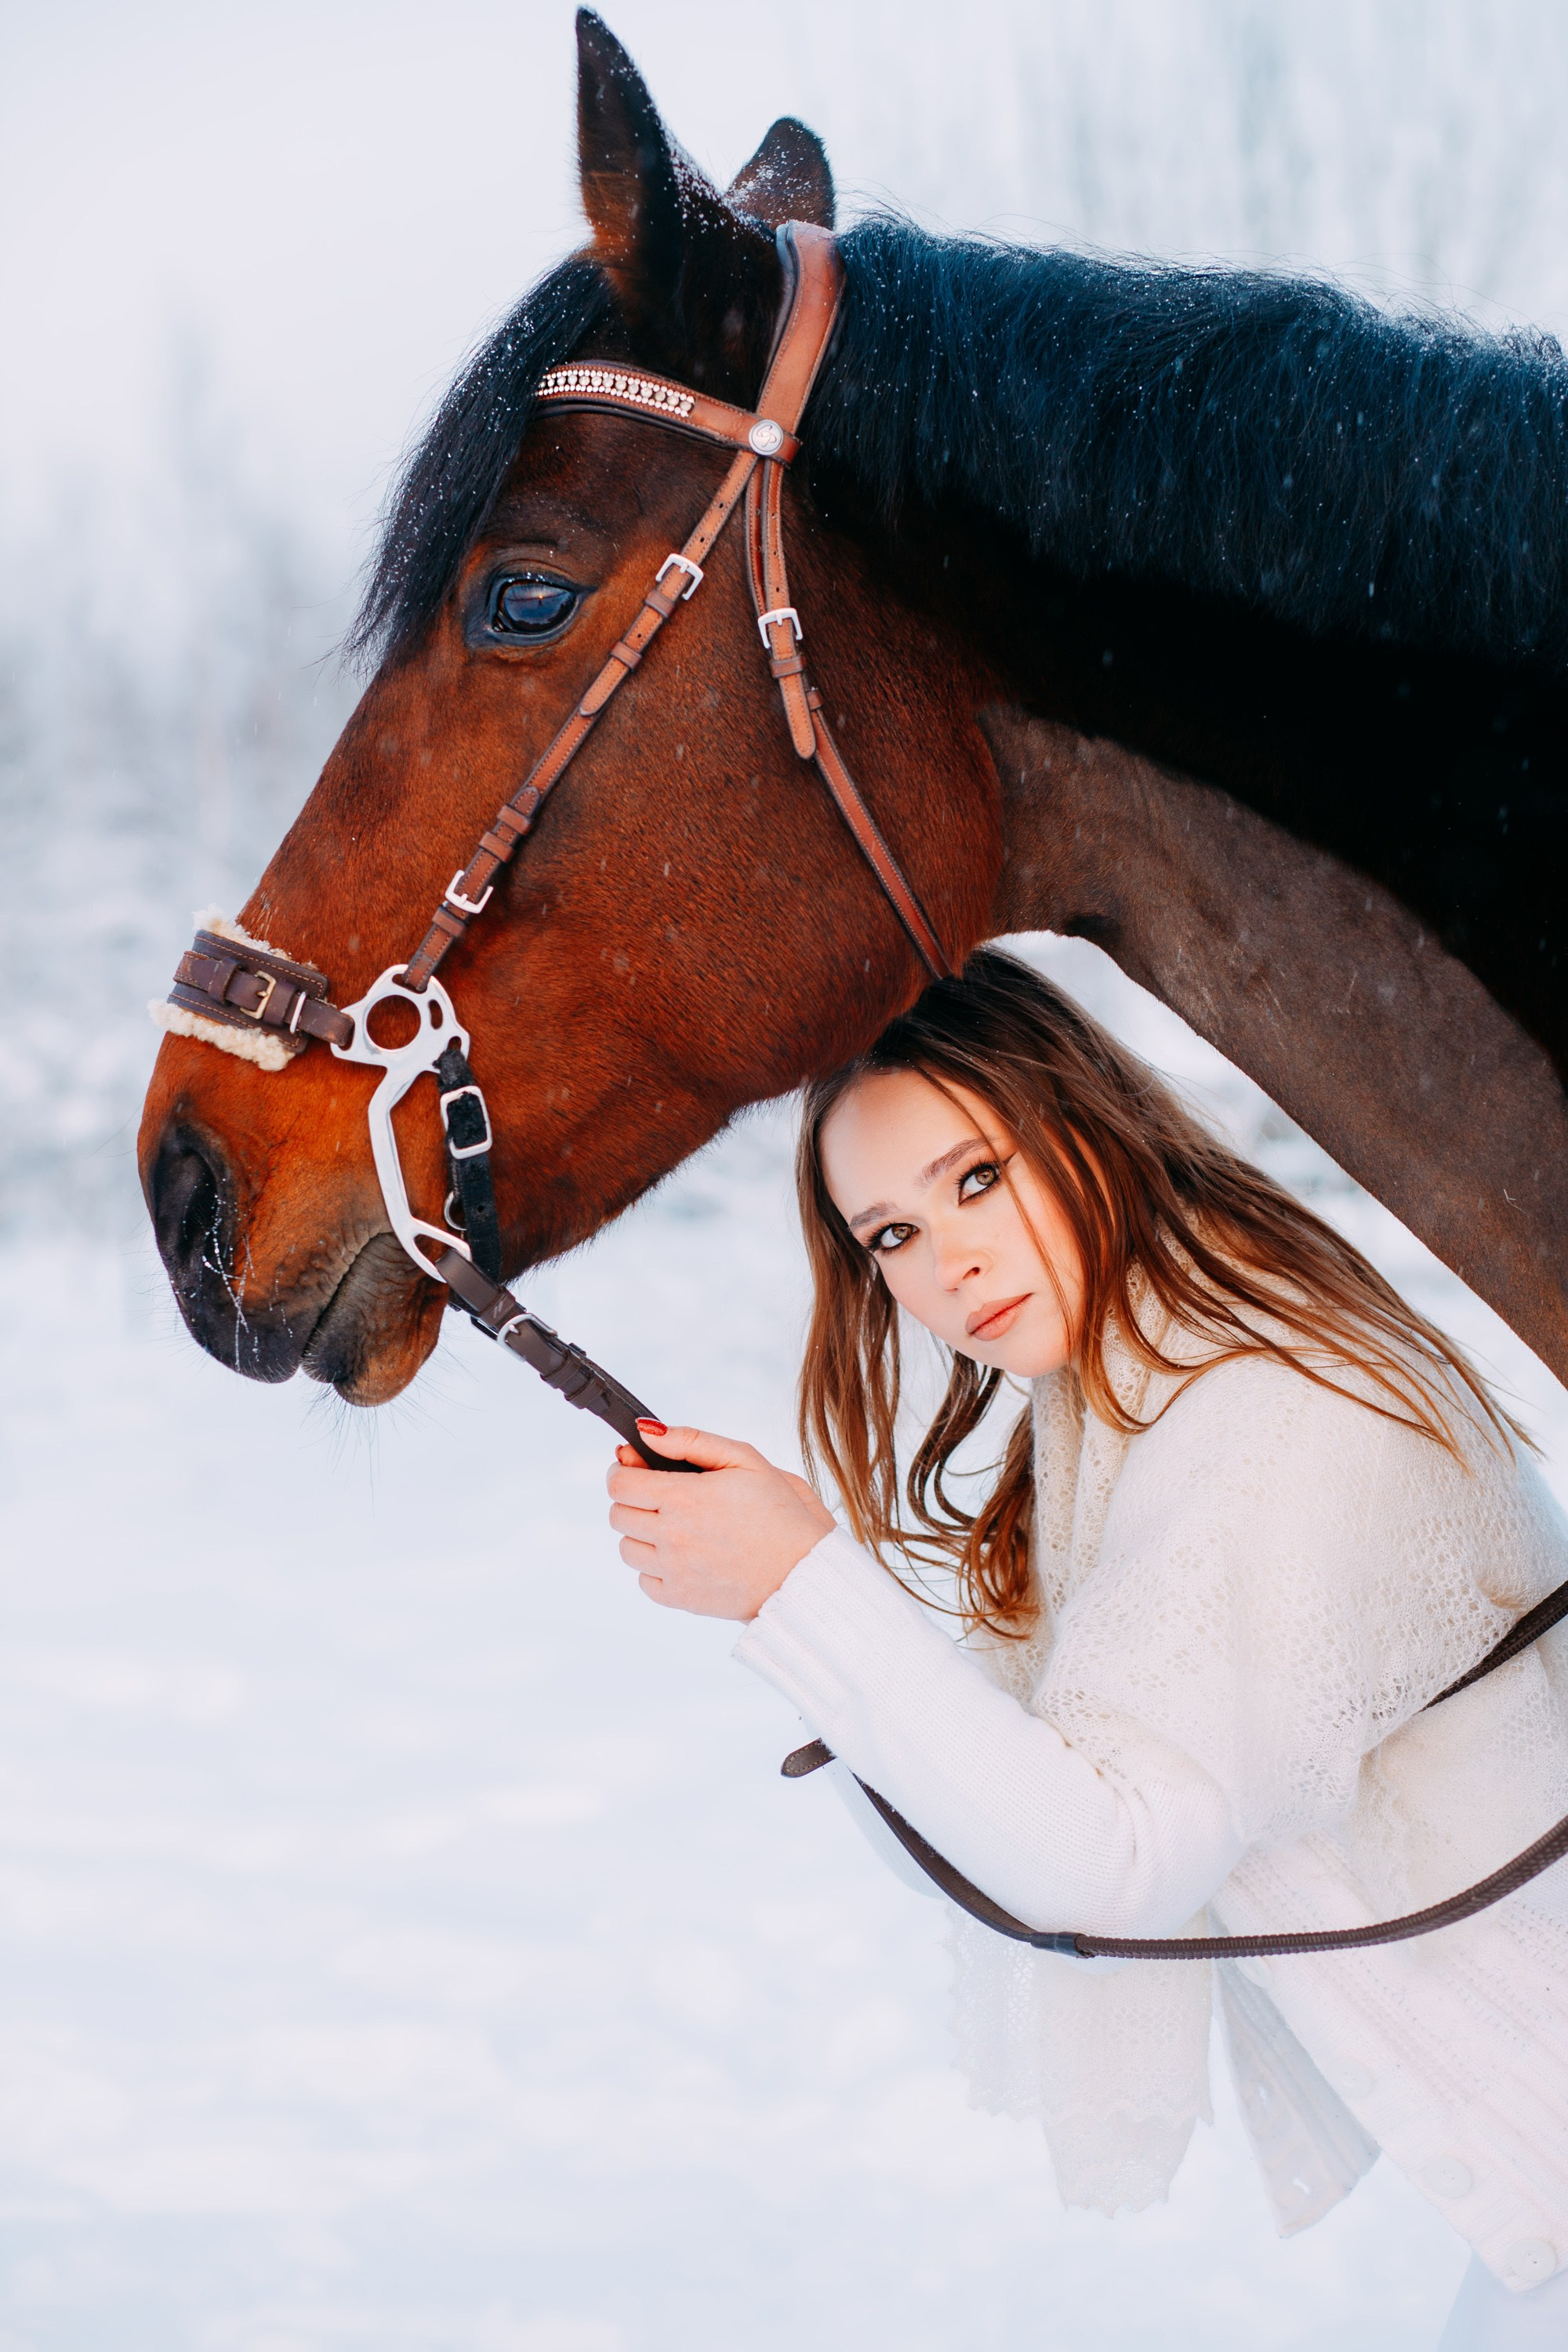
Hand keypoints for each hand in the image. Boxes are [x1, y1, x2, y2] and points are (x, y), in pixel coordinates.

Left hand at [606, 1422, 835, 1620]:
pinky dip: (655, 1567)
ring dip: (642, 1534)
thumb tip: (646, 1432)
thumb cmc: (779, 1512)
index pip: (619, 1483)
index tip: (636, 1469)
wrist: (802, 1571)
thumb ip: (690, 1440)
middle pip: (618, 1514)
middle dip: (633, 1500)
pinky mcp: (680, 1598)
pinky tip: (684, 1556)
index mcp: (684, 1497)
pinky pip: (643, 1580)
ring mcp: (674, 1571)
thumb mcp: (744, 1459)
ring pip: (626, 1548)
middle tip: (663, 1497)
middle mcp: (672, 1536)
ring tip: (676, 1527)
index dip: (623, 1471)